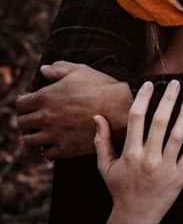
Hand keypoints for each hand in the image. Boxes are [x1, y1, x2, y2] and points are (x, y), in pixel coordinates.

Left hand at [16, 61, 132, 158]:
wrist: (121, 110)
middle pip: (22, 123)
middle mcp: (46, 117)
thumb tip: (44, 69)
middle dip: (27, 120)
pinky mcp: (66, 149)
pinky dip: (48, 149)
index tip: (30, 104)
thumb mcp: (80, 71)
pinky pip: (46, 154)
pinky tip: (55, 142)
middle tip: (35, 119)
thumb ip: (59, 69)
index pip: (20, 105)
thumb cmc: (101, 87)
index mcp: (46, 96)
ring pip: (29, 142)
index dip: (24, 104)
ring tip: (41, 133)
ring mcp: (54, 135)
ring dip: (33, 137)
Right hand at [97, 79, 182, 223]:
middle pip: (160, 122)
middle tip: (176, 83)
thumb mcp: (105, 167)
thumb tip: (97, 116)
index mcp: (130, 154)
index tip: (149, 84)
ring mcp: (166, 168)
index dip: (143, 98)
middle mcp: (148, 159)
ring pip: (178, 135)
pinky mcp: (180, 177)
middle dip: (168, 100)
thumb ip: (101, 141)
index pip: (136, 119)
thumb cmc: (119, 189)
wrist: (135, 219)